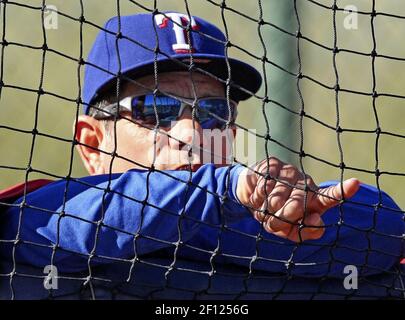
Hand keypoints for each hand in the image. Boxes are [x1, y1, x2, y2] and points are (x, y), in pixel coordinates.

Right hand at [236, 157, 359, 241]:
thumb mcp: (289, 231)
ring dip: (265, 211)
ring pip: (275, 201)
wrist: (251, 197)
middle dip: (280, 220)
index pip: (330, 197)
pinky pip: (263, 189)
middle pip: (295, 208)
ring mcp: (290, 172)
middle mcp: (306, 184)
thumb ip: (304, 231)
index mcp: (315, 201)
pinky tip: (258, 196)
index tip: (355, 183)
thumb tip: (316, 219)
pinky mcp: (273, 165)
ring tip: (264, 208)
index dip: (343, 191)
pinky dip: (257, 199)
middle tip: (274, 223)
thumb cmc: (275, 216)